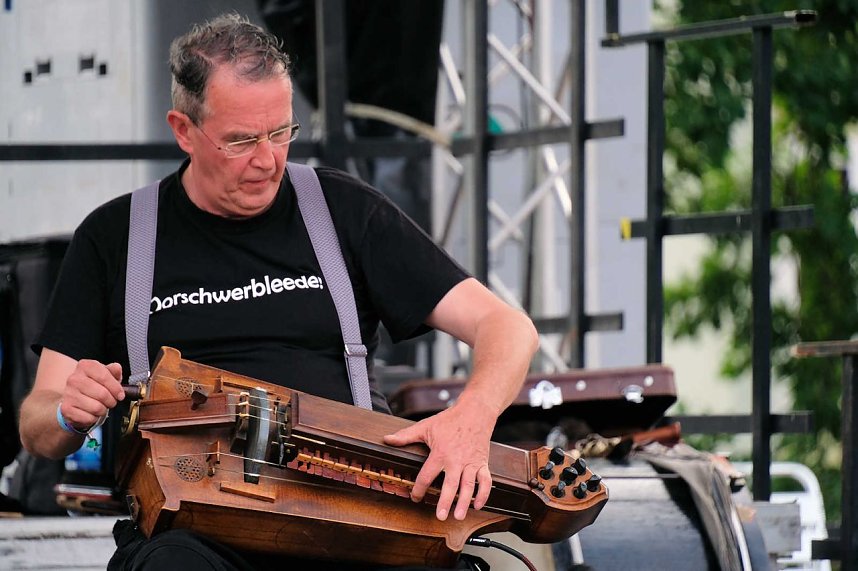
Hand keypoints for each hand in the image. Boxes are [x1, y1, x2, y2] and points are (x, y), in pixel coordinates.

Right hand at [59, 360, 124, 429]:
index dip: (116, 388)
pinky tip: (91, 412)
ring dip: (103, 410)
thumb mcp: (105, 374)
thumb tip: (117, 368)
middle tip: (111, 402)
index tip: (120, 395)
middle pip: (102, 394)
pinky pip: (89, 417)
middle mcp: (74, 379)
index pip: (104, 376)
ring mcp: (68, 394)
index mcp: (85, 366)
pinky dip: (94, 418)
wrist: (74, 398)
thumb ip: (113, 371)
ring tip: (101, 406)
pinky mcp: (66, 409)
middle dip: (112, 401)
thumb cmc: (94, 385)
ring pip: (96, 407)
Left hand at [384, 398, 496, 520]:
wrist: (475, 411)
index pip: (427, 475)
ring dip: (464, 502)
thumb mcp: (425, 427)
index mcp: (440, 452)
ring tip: (458, 516)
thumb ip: (406, 436)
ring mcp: (471, 462)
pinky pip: (485, 481)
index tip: (415, 497)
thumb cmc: (449, 420)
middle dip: (445, 501)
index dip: (419, 489)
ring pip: (468, 485)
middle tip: (440, 516)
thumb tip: (387, 439)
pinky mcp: (482, 463)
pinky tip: (477, 505)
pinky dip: (483, 494)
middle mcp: (456, 459)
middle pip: (450, 484)